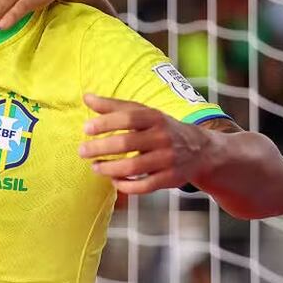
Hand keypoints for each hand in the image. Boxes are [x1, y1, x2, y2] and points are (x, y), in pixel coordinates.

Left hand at [78, 93, 211, 193]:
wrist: (200, 149)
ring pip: (133, 167)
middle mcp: (162, 137)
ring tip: (95, 166)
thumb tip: (86, 96)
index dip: (105, 123)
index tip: (86, 128)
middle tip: (81, 151)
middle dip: (100, 148)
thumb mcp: (142, 113)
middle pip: (127, 143)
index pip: (128, 118)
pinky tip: (114, 180)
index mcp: (154, 118)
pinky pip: (144, 186)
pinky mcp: (170, 178)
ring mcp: (167, 159)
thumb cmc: (160, 128)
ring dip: (109, 168)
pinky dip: (126, 185)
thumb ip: (113, 106)